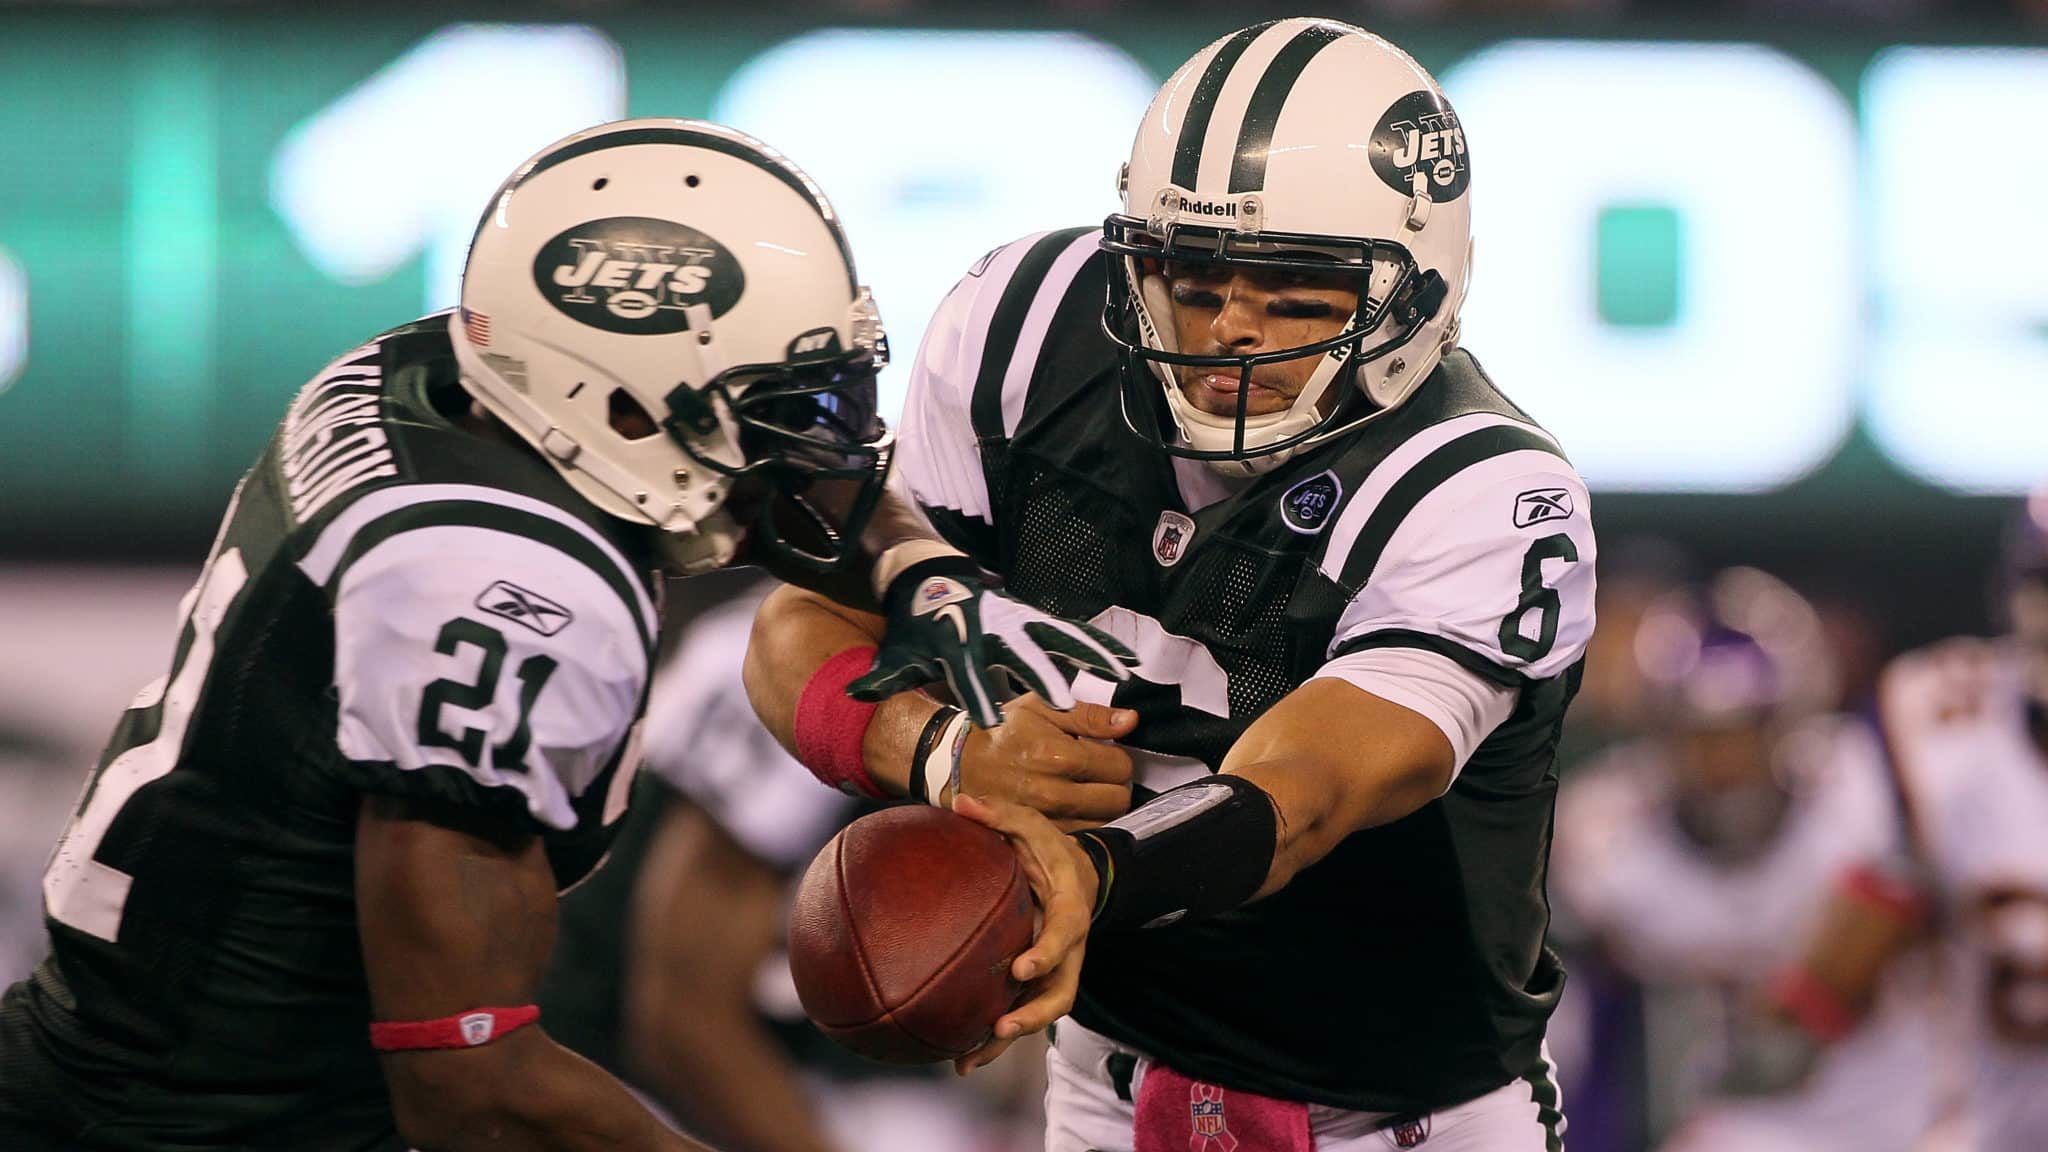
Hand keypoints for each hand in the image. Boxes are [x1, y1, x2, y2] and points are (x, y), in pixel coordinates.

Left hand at [849, 563, 1138, 728]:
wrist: (935, 583)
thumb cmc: (920, 629)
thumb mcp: (900, 653)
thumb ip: (885, 677)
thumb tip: (854, 693)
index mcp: (960, 645)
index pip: (968, 673)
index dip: (976, 695)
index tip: (988, 722)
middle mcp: (995, 630)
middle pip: (1022, 654)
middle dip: (1041, 676)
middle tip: (1063, 703)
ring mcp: (1021, 621)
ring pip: (1059, 638)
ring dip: (1090, 655)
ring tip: (1120, 674)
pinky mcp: (1038, 619)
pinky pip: (1074, 633)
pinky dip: (1101, 644)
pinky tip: (1129, 660)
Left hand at [949, 793, 1097, 1075]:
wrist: (1076, 874)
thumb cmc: (1049, 848)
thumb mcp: (1032, 824)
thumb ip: (1000, 814)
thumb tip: (960, 801)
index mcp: (1070, 910)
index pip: (1066, 936)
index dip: (1048, 954)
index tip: (1023, 967)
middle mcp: (1067, 950)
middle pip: (1059, 993)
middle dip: (1032, 1014)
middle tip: (1001, 1026)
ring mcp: (1054, 971)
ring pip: (1037, 1013)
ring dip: (1005, 1041)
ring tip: (966, 1061)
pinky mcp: (1036, 983)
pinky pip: (1018, 1011)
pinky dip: (991, 1038)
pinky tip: (956, 1055)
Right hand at [959, 695, 1136, 828]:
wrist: (958, 762)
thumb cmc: (1001, 731)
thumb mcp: (1042, 707)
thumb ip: (1090, 715)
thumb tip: (1130, 721)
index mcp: (1061, 756)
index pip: (1121, 767)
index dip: (1117, 758)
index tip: (1104, 754)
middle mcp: (1056, 792)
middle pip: (1118, 800)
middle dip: (1115, 785)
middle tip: (1100, 774)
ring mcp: (1047, 819)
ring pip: (1103, 822)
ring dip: (1102, 807)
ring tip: (1087, 791)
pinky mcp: (1037, 835)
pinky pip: (1080, 836)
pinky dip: (1083, 823)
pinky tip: (1072, 808)